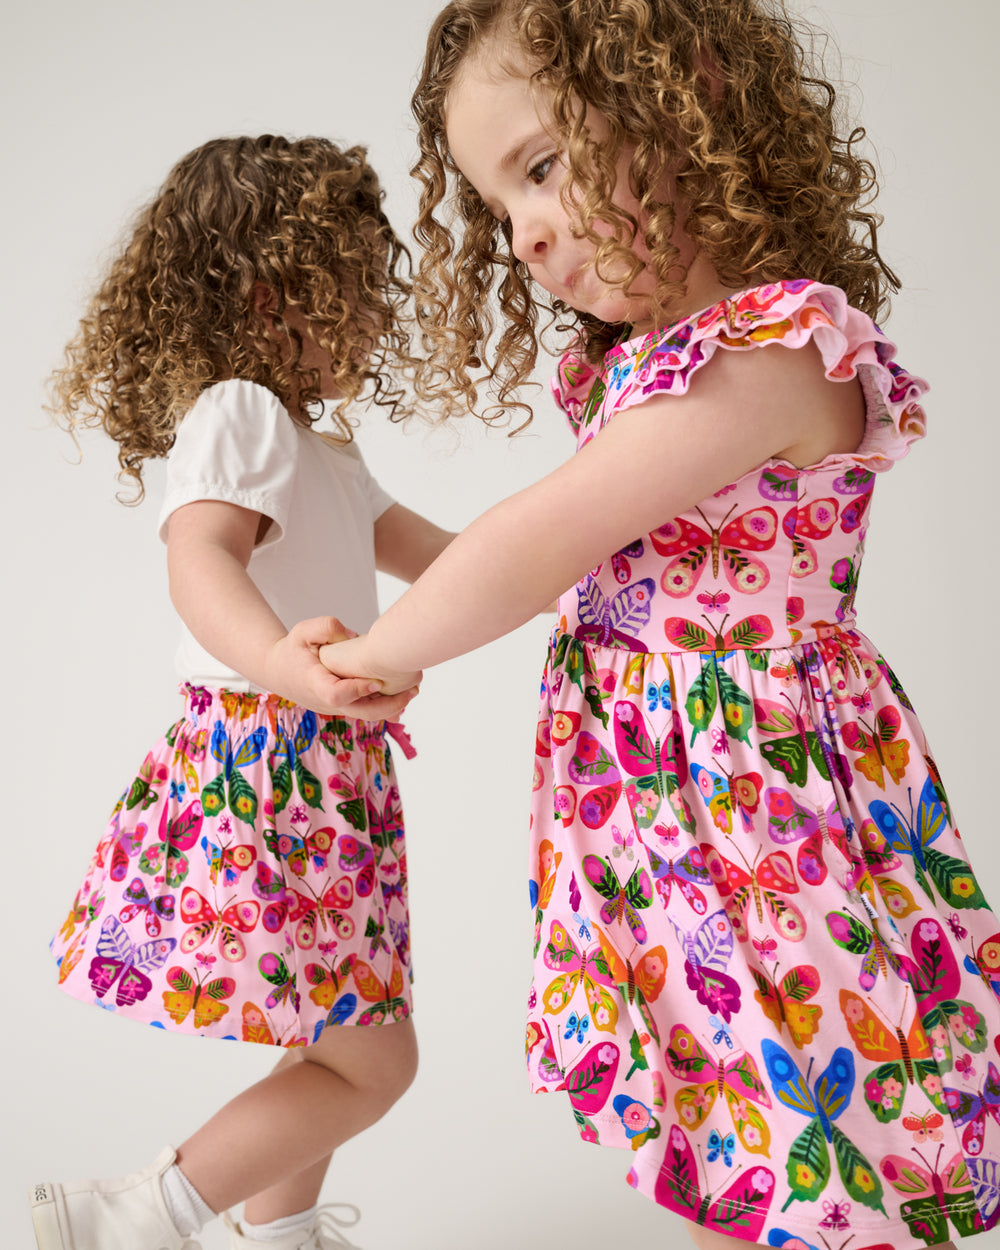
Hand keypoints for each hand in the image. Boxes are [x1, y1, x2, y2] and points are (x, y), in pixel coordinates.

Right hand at [263, 617, 419, 717]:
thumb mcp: (302, 631)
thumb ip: (326, 628)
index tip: (376, 683)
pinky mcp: (345, 707)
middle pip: (361, 713)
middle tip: (413, 690)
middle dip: (389, 705)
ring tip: (415, 688)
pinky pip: (368, 710)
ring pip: (368, 715)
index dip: (356, 690)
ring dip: (393, 705)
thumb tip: (352, 635)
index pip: (336, 695)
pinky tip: (406, 690)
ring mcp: (337, 708)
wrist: (279, 671)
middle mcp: (327, 702)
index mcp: (314, 684)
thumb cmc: (293, 649)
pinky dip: (387, 704)